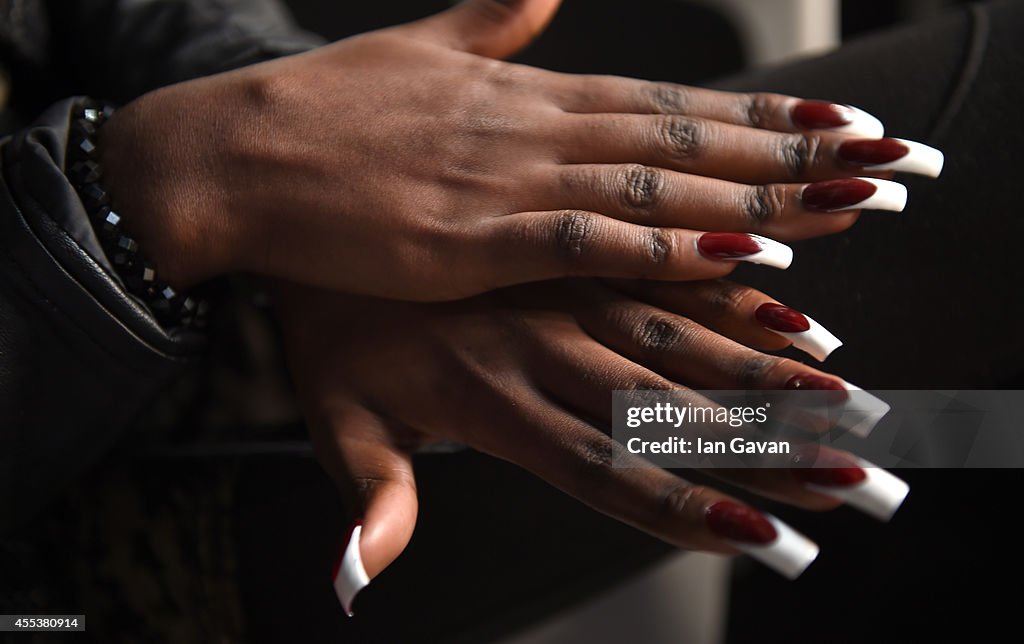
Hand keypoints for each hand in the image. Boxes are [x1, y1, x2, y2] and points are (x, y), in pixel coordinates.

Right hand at [99, 0, 918, 299]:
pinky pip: (591, 238)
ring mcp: (510, 180)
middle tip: (876, 158)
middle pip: (684, 139)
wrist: (240, 152)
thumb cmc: (325, 110)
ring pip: (658, 184)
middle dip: (786, 152)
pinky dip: (668, 244)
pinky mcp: (476, 236)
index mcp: (528, 91)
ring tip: (842, 202)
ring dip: (755, 194)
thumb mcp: (421, 51)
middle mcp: (536, 127)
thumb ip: (492, 21)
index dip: (754, 112)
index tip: (831, 120)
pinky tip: (735, 248)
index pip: (666, 100)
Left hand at [273, 277, 872, 611]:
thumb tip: (361, 580)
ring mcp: (562, 297)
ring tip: (834, 401)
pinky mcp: (570, 253)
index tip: (756, 535)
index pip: (601, 469)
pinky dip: (726, 297)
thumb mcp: (337, 423)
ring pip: (676, 340)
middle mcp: (541, 351)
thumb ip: (374, 497)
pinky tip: (786, 315)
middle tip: (838, 476)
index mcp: (491, 404)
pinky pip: (658, 277)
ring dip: (759, 374)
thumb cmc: (334, 337)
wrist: (324, 227)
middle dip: (756, 448)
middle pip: (663, 410)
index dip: (680, 504)